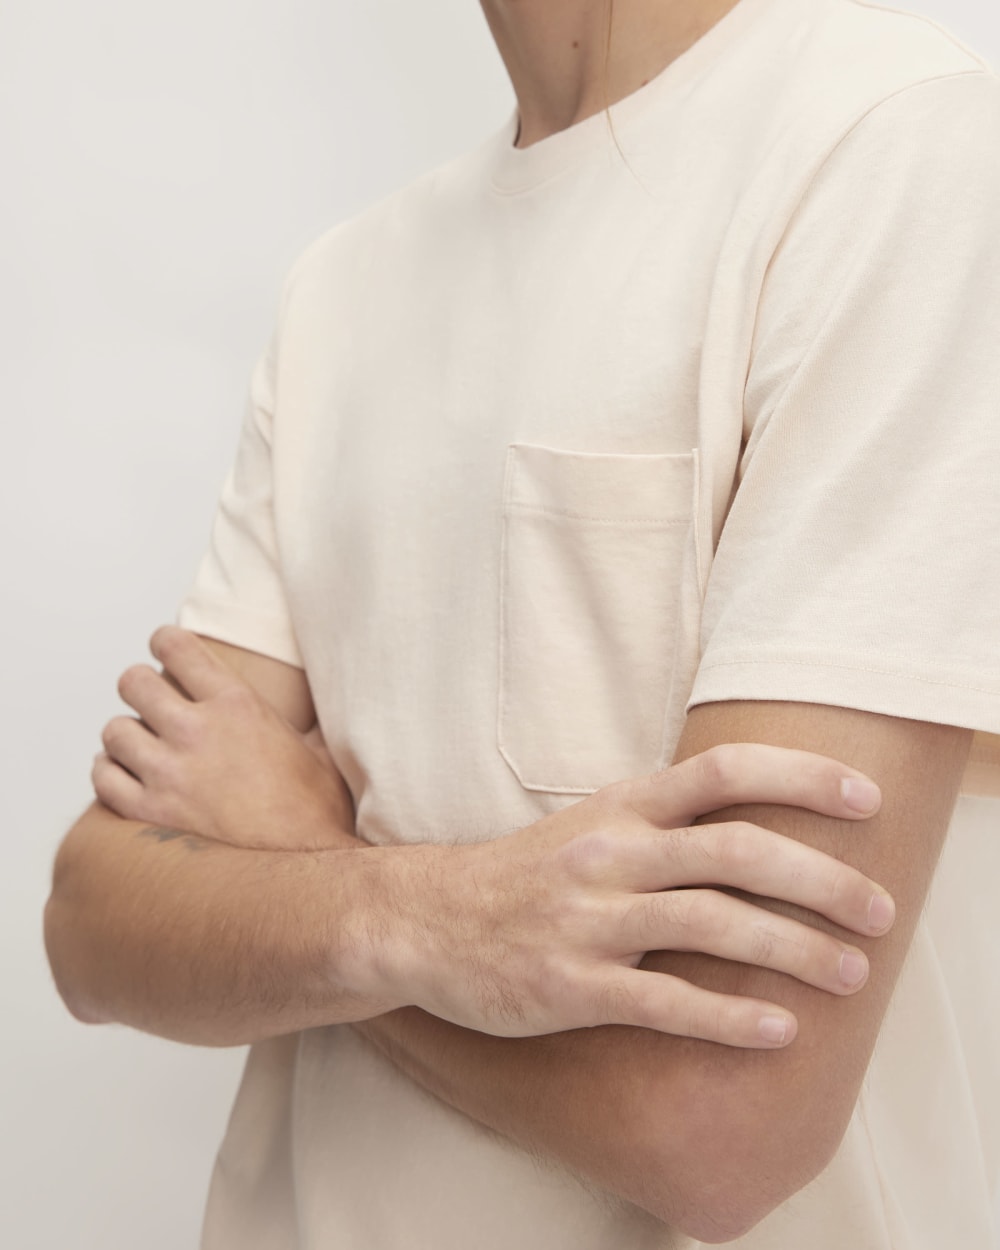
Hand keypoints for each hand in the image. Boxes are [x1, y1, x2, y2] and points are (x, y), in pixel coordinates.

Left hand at [93, 627, 354, 850]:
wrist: (301, 873)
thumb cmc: (316, 817)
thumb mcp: (321, 756)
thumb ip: (307, 728)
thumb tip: (321, 717)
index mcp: (238, 705)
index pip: (176, 646)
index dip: (165, 643)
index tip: (165, 650)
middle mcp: (196, 731)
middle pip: (132, 681)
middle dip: (139, 688)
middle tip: (149, 702)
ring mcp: (168, 773)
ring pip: (113, 731)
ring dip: (125, 736)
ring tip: (139, 747)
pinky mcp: (148, 813)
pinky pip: (103, 778)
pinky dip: (109, 775)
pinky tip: (126, 778)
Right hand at [359, 753, 893, 1046]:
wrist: (425, 921)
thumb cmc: (526, 875)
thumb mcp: (594, 825)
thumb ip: (667, 820)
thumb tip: (763, 823)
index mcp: (622, 807)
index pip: (723, 772)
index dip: (800, 777)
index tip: (864, 799)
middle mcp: (611, 853)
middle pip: (737, 850)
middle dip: (822, 878)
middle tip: (879, 910)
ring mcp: (589, 920)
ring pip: (711, 923)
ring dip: (794, 949)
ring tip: (851, 974)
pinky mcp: (570, 986)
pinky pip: (664, 1001)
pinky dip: (729, 1017)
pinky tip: (779, 1031)